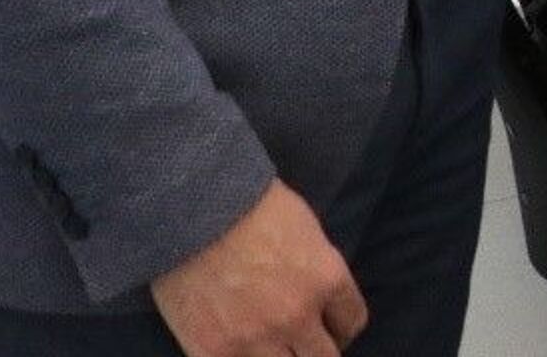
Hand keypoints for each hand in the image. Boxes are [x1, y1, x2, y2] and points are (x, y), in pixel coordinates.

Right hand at [151, 178, 365, 356]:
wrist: (193, 211)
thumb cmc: (252, 204)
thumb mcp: (304, 228)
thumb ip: (316, 269)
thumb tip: (317, 293)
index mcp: (325, 279)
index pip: (352, 321)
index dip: (341, 324)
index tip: (330, 325)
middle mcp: (297, 317)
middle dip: (317, 349)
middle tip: (304, 341)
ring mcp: (255, 341)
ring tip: (273, 348)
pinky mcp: (215, 354)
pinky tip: (238, 348)